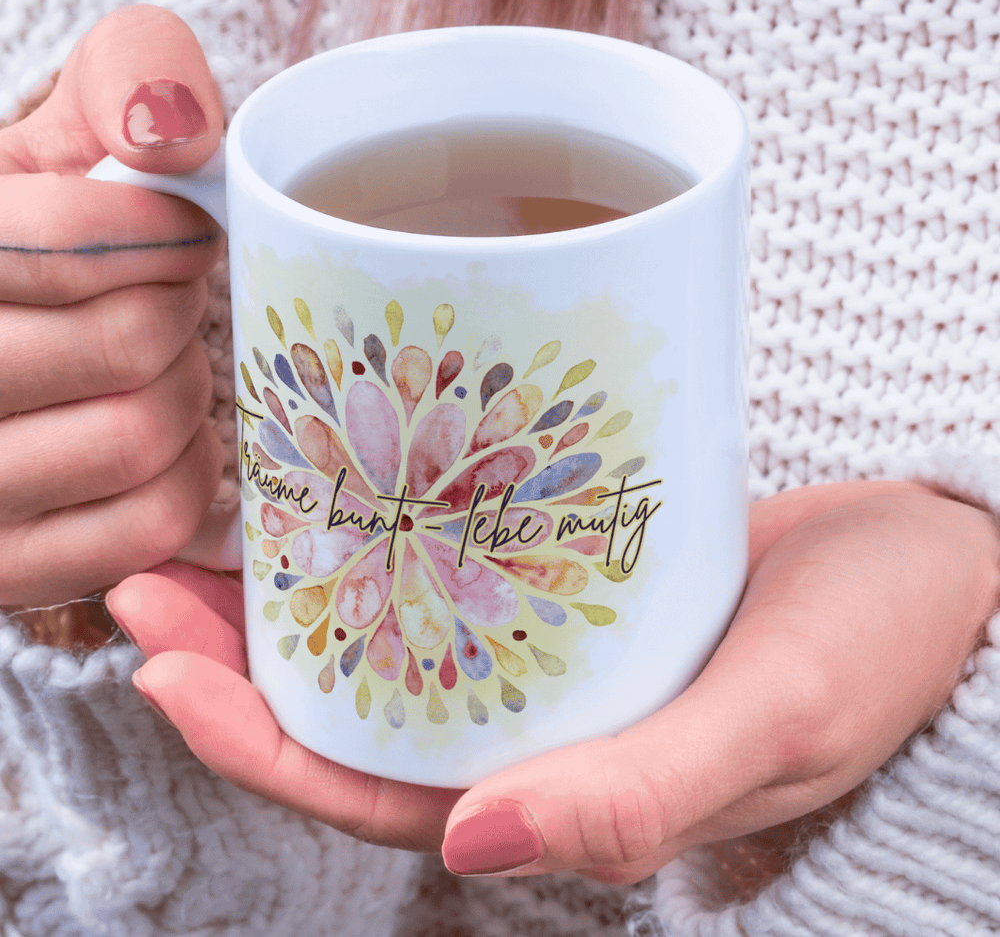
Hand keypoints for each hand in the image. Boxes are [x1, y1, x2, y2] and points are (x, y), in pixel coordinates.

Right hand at [0, 5, 226, 604]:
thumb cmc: (33, 235)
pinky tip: (158, 432)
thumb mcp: (58, 133)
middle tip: (169, 294)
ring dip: (186, 388)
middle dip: (178, 306)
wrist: (4, 324)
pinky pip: (151, 521)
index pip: (67, 244)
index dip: (161, 230)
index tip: (183, 228)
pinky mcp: (4, 566)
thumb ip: (127, 75)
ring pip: (142, 436)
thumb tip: (181, 132)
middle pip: (129, 342)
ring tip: (158, 360)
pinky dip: (187, 474)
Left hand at [106, 480, 999, 872]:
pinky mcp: (581, 586)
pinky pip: (458, 575)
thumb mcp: (773, 723)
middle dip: (238, 658)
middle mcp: (544, 728)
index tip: (161, 654)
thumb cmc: (881, 648)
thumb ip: (634, 797)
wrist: (949, 567)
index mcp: (569, 791)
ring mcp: (558, 658)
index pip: (373, 790)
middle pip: (355, 712)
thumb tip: (467, 847)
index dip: (253, 742)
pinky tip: (343, 491)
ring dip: (297, 596)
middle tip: (149, 569)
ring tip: (207, 526)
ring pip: (394, 644)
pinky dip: (387, 542)